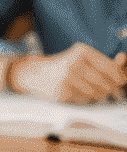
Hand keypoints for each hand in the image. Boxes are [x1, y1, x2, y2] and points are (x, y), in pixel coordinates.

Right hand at [11, 44, 126, 103]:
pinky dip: (86, 99)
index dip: (119, 77)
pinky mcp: (63, 92)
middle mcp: (74, 63)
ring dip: (97, 95)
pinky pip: (85, 100)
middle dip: (109, 88)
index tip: (120, 81)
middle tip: (108, 90)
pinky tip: (78, 92)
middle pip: (105, 83)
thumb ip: (103, 63)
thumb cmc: (62, 65)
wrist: (34, 73)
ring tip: (89, 89)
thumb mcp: (81, 57)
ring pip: (96, 93)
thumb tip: (123, 73)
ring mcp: (67, 79)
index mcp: (82, 51)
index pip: (110, 67)